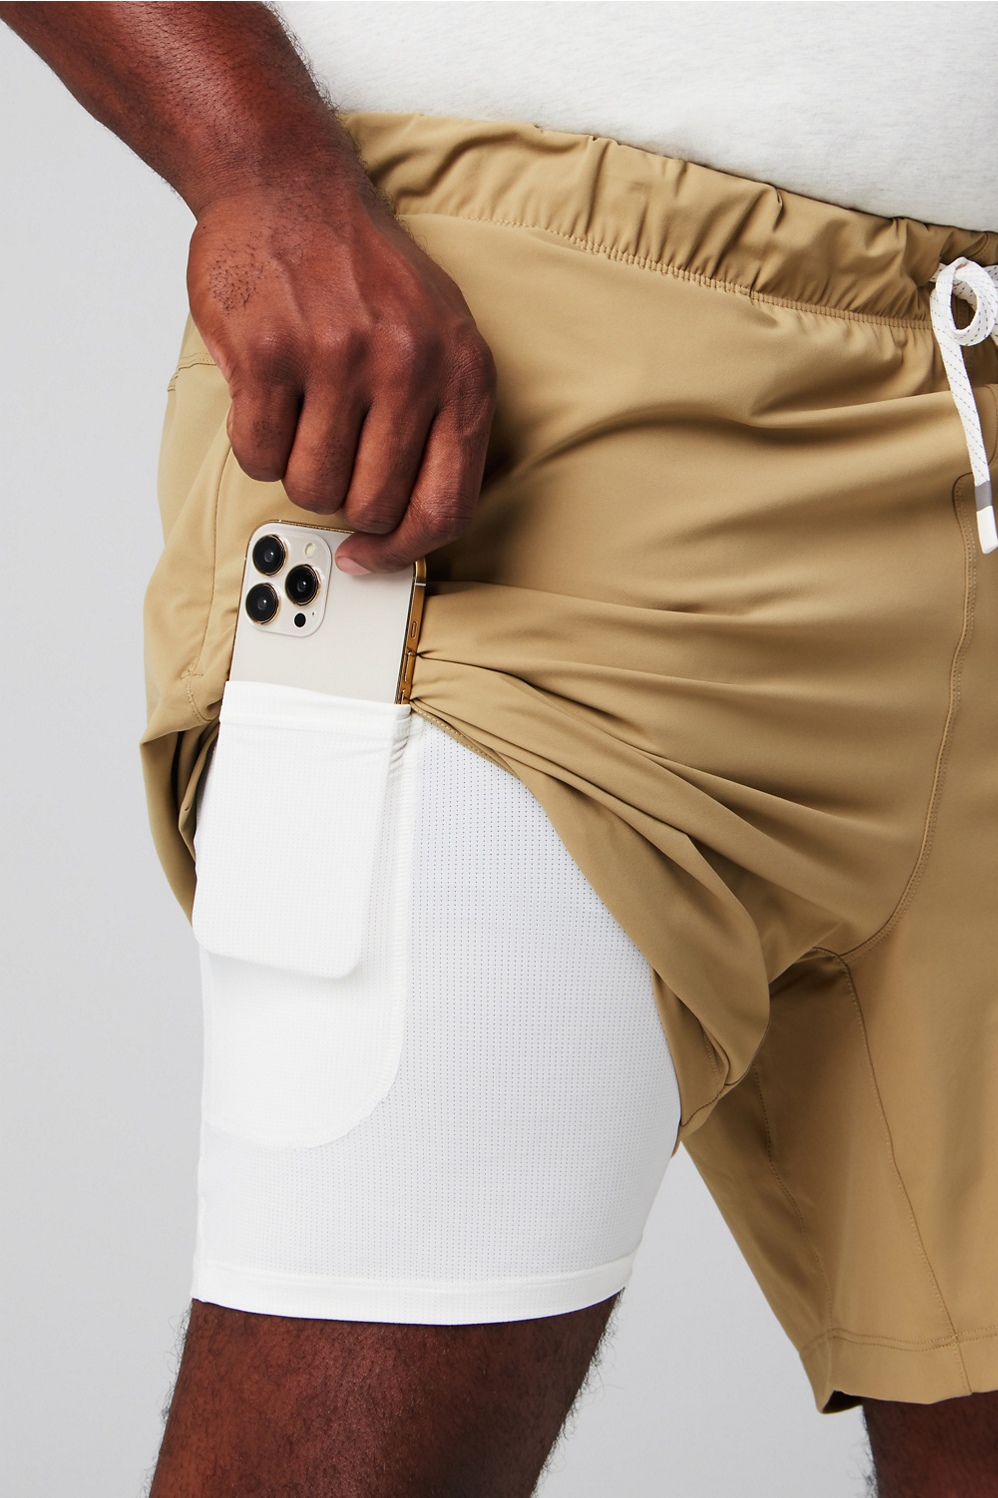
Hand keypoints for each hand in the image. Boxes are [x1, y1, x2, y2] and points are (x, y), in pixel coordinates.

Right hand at [187, 179, 496, 571]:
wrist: (287, 186)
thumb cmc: (362, 274)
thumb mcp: (439, 338)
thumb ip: (438, 425)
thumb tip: (409, 525)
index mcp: (461, 373)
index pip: (447, 507)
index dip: (405, 550)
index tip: (372, 558)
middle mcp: (408, 366)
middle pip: (370, 506)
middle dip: (341, 496)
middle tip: (329, 451)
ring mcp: (338, 358)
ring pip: (311, 488)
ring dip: (295, 467)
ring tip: (300, 412)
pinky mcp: (270, 353)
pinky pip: (258, 455)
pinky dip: (255, 441)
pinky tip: (268, 394)